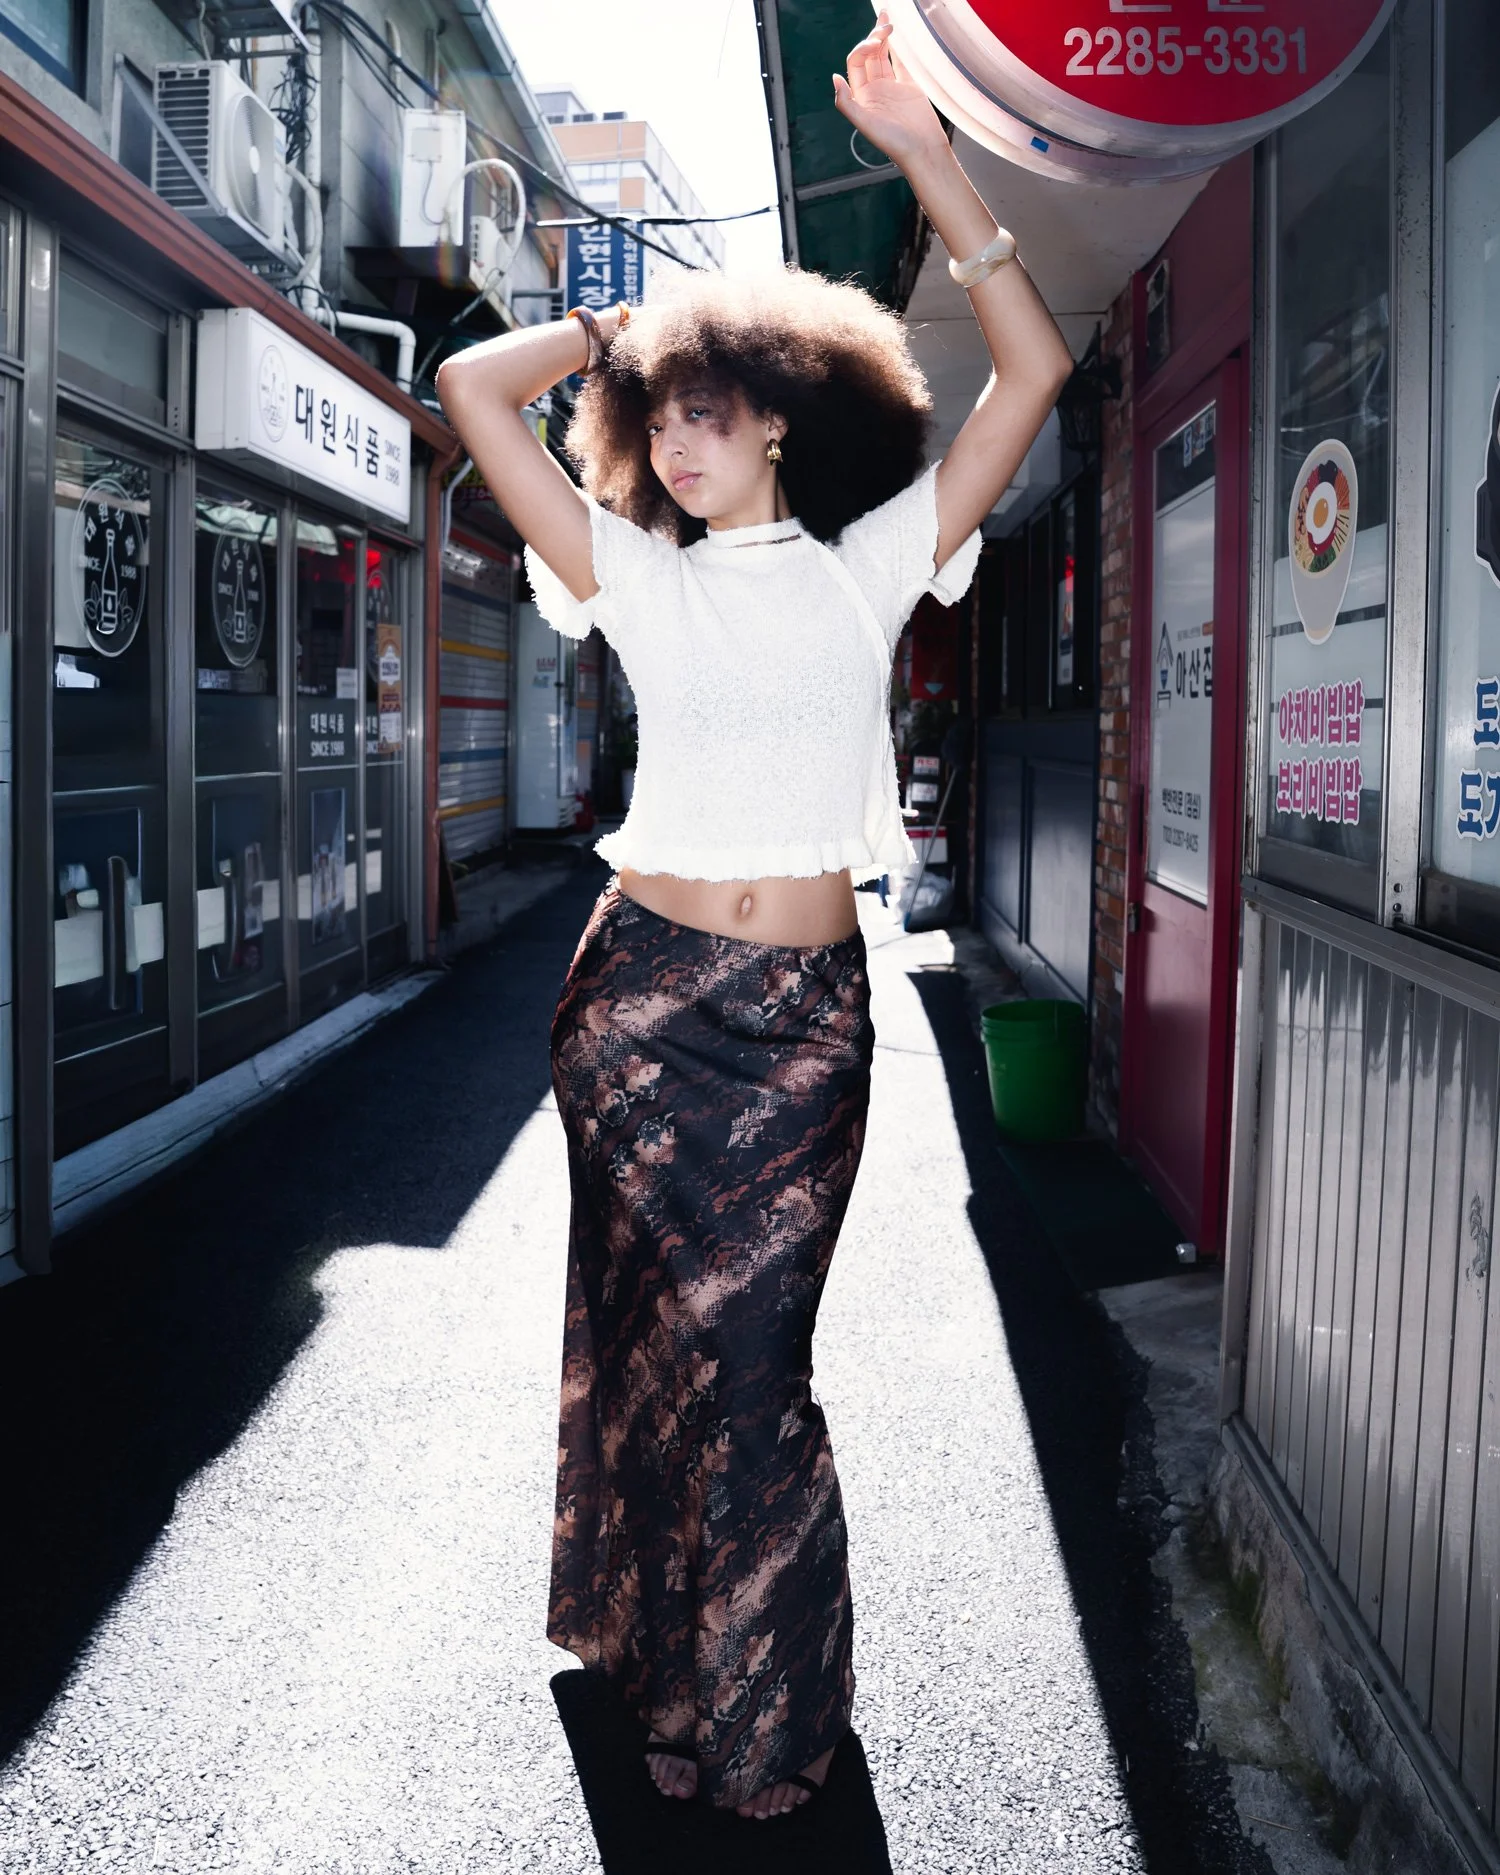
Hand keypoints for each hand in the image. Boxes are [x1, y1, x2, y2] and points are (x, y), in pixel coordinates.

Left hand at [832, 12, 950, 172]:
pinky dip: (898, 49)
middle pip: (869, 56)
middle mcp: (874, 90)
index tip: (875, 44)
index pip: (856, 63)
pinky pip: (901, 63)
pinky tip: (897, 37)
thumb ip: (846, 103)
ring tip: (887, 21)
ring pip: (884, 56)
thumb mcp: (865, 124)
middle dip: (874, 37)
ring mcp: (891, 87)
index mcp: (861, 97)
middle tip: (884, 24)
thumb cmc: (894, 142)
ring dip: (883, 38)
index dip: (863, 48)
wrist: (923, 150)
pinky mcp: (908, 87)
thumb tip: (835, 78)